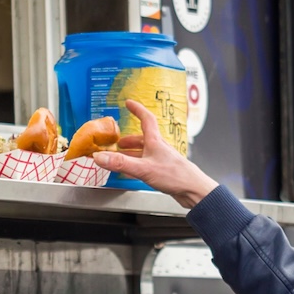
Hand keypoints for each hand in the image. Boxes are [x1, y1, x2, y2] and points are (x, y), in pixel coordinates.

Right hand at [93, 99, 217, 208]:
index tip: (128, 103)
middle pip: (142, 138)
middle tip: (118, 143)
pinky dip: (137, 165)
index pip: (146, 119)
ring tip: (121, 158)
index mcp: (155, 141)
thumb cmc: (175, 175)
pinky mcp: (164, 171)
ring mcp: (162, 159)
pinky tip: (132, 173)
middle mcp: (159, 148)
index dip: (137, 109)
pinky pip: (147, 164)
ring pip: (144, 152)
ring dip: (132, 153)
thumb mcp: (143, 169)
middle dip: (128, 140)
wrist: (193, 190)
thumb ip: (120, 163)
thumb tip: (100, 157)